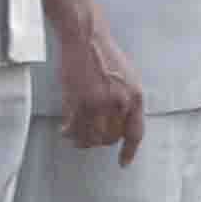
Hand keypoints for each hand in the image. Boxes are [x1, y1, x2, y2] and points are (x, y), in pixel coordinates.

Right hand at [56, 15, 144, 160]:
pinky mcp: (78, 100)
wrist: (86, 38)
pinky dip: (69, 133)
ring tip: (75, 137)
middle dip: (101, 142)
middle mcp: (119, 103)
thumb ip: (128, 100)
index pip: (135, 132)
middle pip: (111, 138)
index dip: (129, 151)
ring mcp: (98, 103)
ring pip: (92, 136)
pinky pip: (74, 127)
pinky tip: (65, 131)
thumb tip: (122, 122)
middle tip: (90, 139)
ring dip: (83, 141)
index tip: (123, 163)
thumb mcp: (128, 78)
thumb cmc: (106, 55)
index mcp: (135, 97)